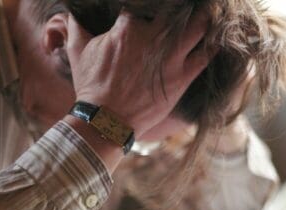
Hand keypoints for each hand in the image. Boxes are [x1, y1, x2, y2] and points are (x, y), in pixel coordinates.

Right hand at [66, 10, 210, 136]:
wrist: (106, 121)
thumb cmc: (91, 87)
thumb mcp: (78, 51)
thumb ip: (75, 26)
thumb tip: (72, 12)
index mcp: (128, 27)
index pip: (147, 3)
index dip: (153, 3)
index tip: (156, 7)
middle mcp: (153, 38)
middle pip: (179, 10)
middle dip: (183, 7)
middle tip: (187, 7)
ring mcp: (171, 58)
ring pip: (199, 27)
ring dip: (203, 20)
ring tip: (205, 17)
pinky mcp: (182, 78)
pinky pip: (206, 56)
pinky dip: (212, 46)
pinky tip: (214, 42)